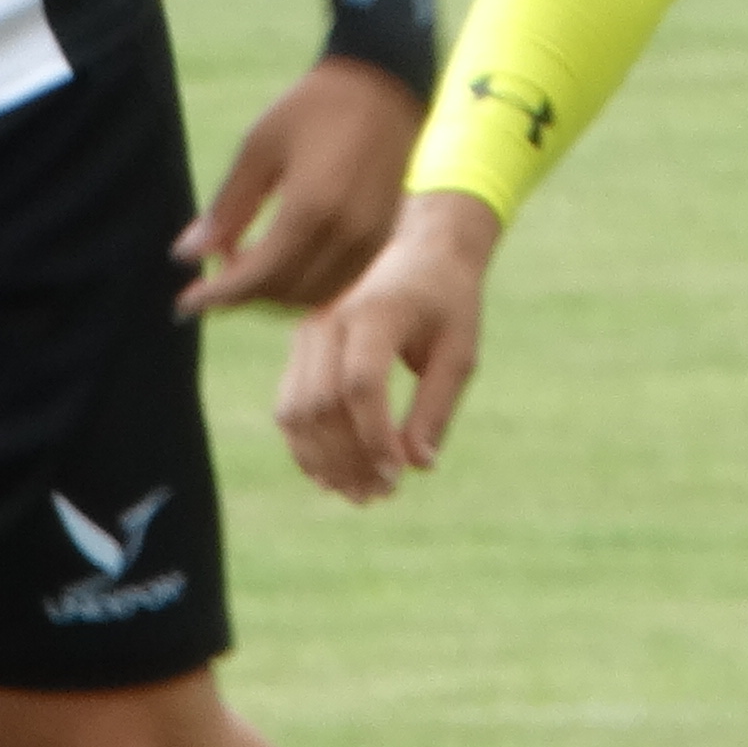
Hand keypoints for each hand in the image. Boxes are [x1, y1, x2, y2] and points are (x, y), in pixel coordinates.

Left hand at [176, 56, 420, 316]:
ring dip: (273, 293)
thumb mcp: (258, 148)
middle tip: (214, 271)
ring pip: (312, 296)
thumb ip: (226, 208)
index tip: (184, 303)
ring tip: (245, 264)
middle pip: (283, 293)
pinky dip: (303, 286)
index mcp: (311, 210)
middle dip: (241, 293)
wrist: (382, 86)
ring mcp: (368, 240)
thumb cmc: (314, 108)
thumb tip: (187, 255)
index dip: (217, 295)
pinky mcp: (381, 238)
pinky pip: (336, 283)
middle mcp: (345, 235)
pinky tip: (281, 260)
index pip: (257, 277)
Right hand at [279, 188, 495, 505]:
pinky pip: (289, 405)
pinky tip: (333, 476)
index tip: (398, 474)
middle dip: (347, 458)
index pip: (361, 384)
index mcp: (376, 312)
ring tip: (360, 493)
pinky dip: (305, 446)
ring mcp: (308, 333)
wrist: (421, 251)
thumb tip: (417, 465)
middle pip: (321, 403)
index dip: (374, 436)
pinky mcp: (300, 348)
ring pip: (295, 411)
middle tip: (380, 495)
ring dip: (322, 461)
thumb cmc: (448, 303)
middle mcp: (330, 320)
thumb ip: (436, 407)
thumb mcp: (459, 352)